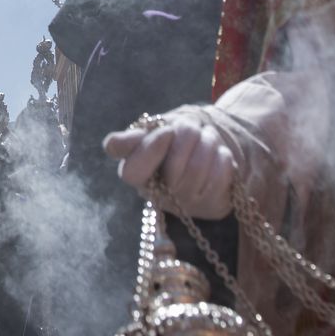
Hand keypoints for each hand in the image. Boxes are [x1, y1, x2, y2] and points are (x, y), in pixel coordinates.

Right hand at [103, 107, 236, 218]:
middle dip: (188, 135)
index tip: (167, 132)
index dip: (151, 150)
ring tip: (205, 139)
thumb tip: (111, 146)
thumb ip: (131, 139)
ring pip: (200, 167)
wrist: (206, 148)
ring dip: (208, 142)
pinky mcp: (213, 207)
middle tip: (191, 127)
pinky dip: (223, 156)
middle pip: (175, 166)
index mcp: (135, 175)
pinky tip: (217, 157)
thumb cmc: (172, 139)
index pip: (132, 172)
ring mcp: (186, 206)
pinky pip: (221, 174)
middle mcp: (158, 197)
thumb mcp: (151, 131)